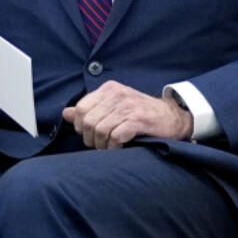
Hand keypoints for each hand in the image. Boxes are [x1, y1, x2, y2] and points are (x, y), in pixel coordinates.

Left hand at [62, 82, 192, 148]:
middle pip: (87, 121)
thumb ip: (90, 109)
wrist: (171, 117)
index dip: (79, 125)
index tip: (88, 134)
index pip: (81, 107)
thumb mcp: (114, 106)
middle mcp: (117, 95)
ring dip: (102, 145)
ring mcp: (128, 107)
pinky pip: (115, 137)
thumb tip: (66, 113)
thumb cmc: (140, 113)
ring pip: (100, 130)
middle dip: (90, 138)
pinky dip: (114, 147)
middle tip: (99, 144)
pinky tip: (119, 148)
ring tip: (109, 147)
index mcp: (109, 89)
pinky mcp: (138, 120)